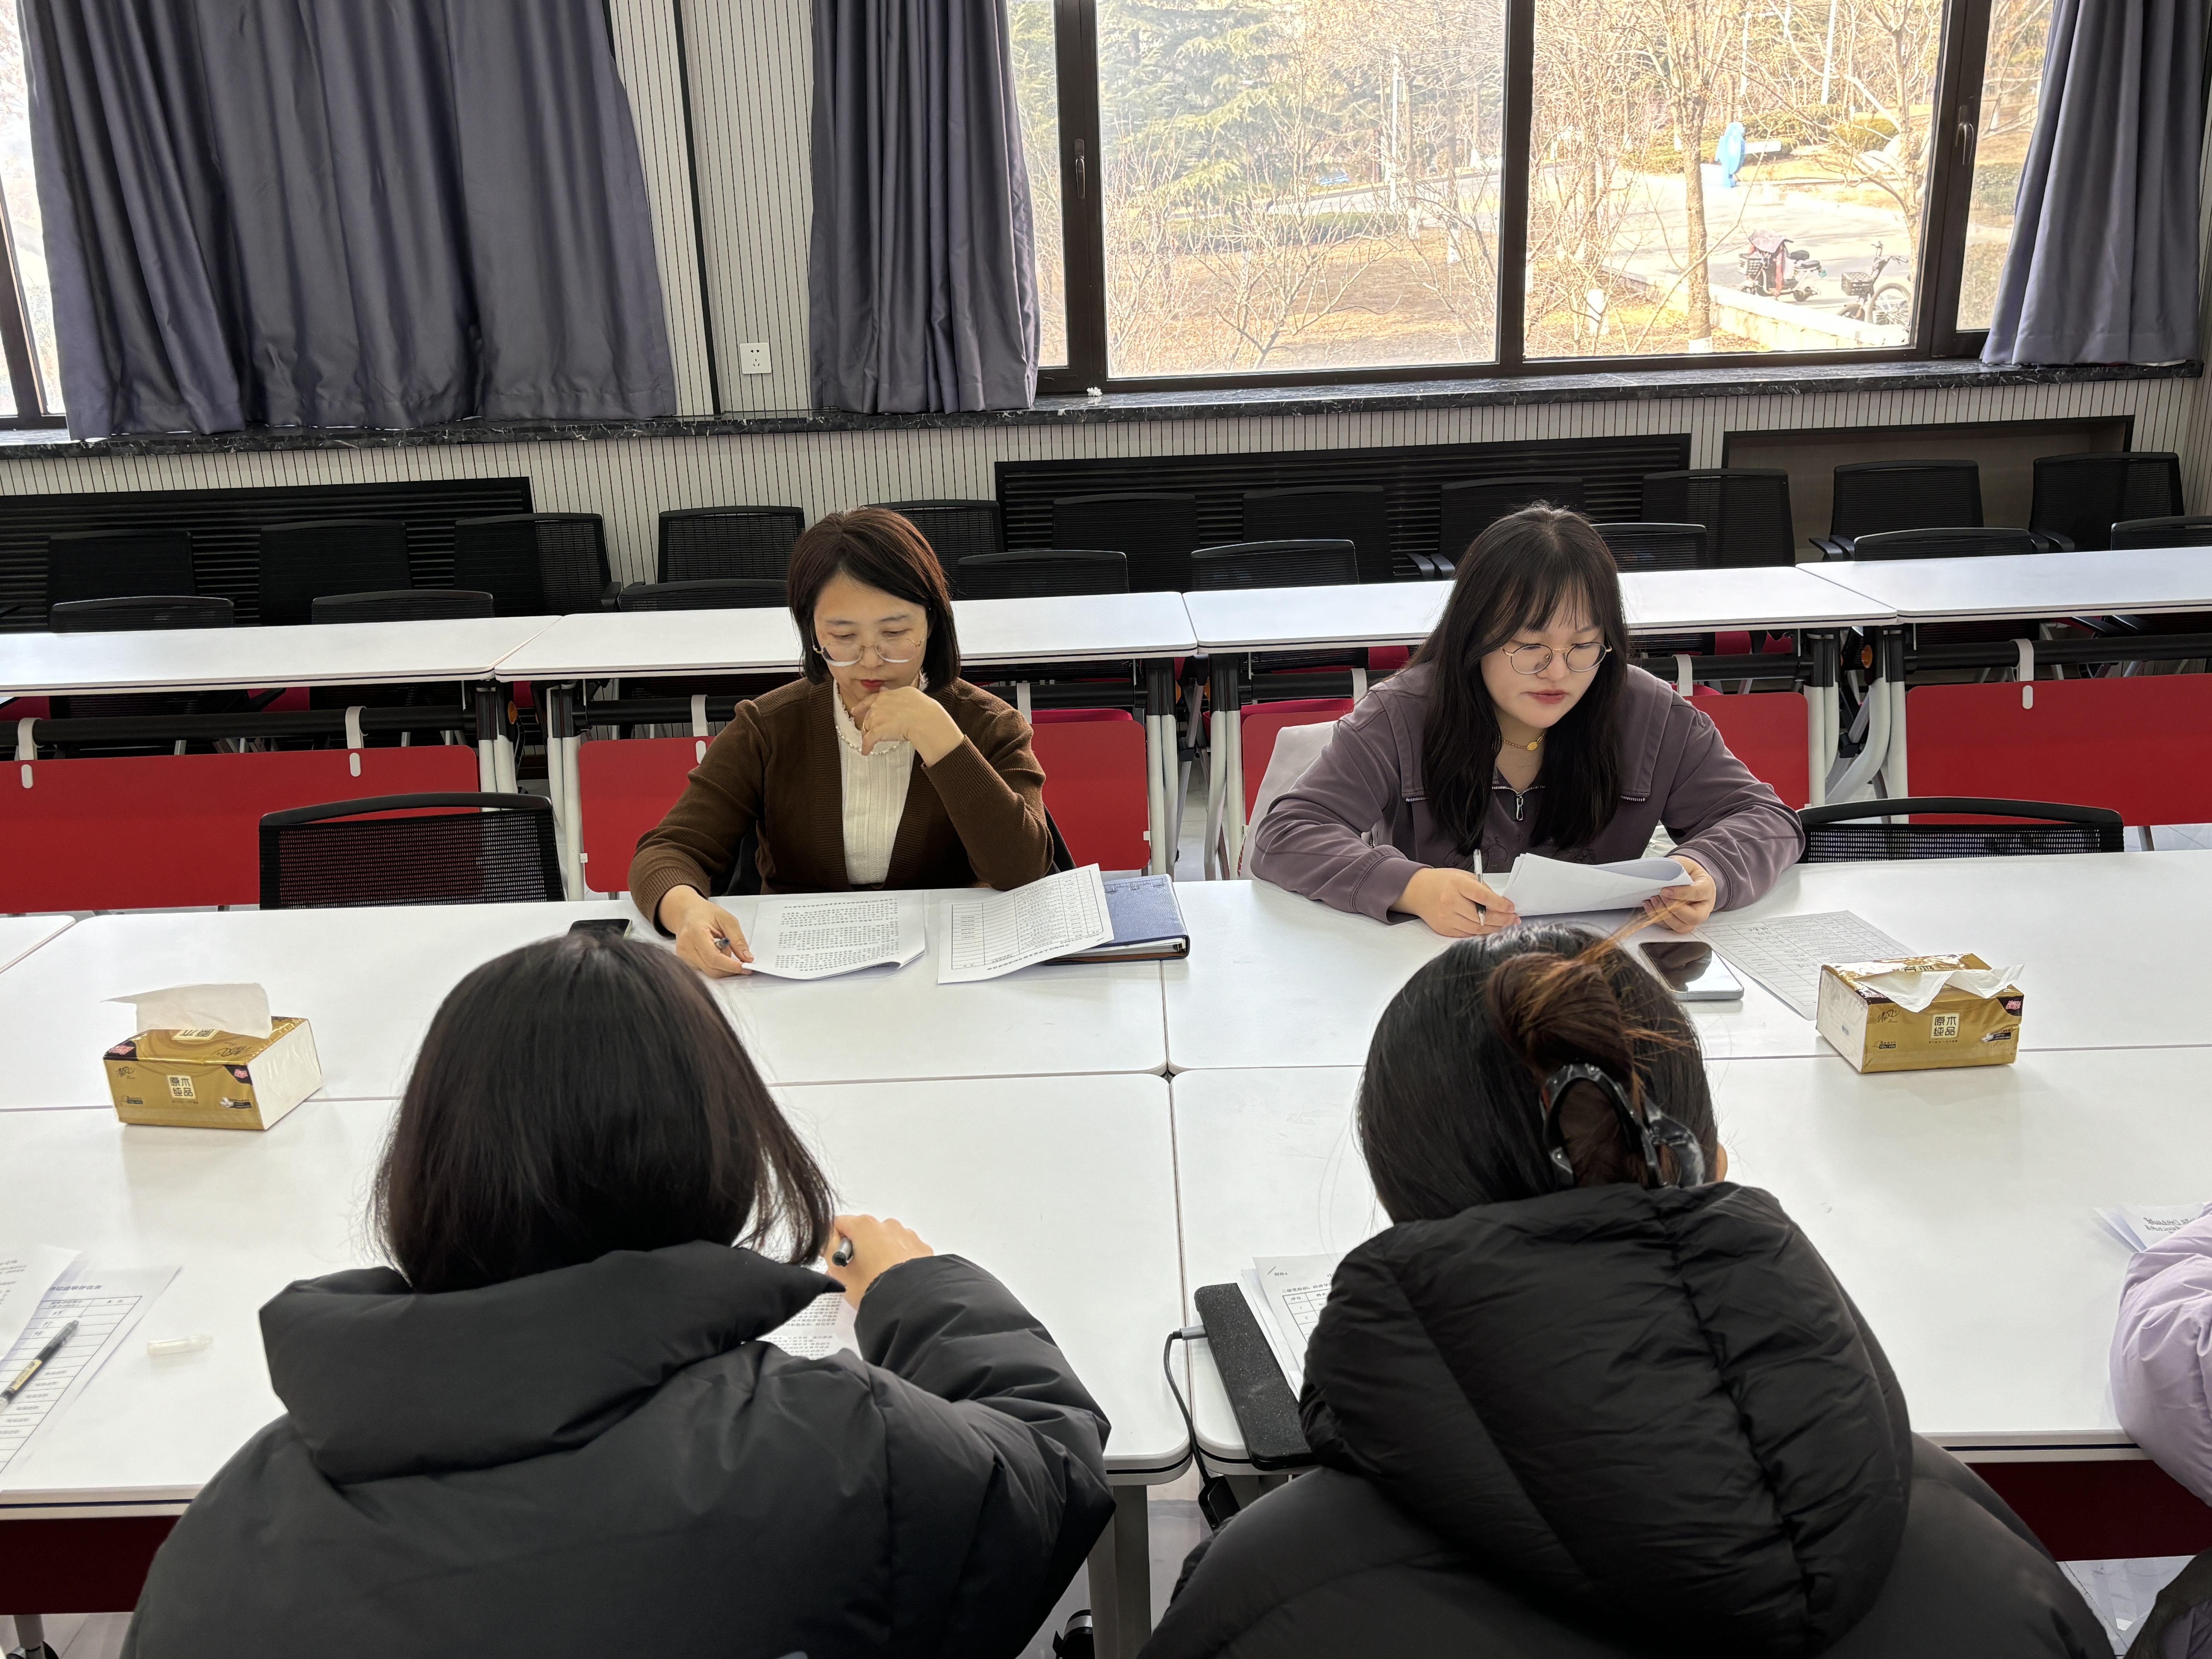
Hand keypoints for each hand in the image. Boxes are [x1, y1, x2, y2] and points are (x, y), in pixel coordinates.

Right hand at [659, 886, 752, 976]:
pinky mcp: (685, 961)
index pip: (714, 958)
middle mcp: (686, 947)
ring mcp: (683, 956)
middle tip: (742, 960)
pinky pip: (704, 969)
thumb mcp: (727, 919)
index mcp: (696, 933)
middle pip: (712, 969)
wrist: (686, 913)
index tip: (746, 967)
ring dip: (723, 965)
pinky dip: (715, 964)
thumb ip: (738, 939)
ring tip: (723, 946)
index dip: (731, 966)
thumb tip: (747, 958)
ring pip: (709, 971)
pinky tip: (715, 950)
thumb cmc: (704, 913)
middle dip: (730, 968)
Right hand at [825, 1213, 933, 1305]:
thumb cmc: (873, 1287)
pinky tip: (895, 1278)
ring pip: (885, 1242)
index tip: (838, 1261)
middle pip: (864, 1233)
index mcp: (865, 1226)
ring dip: (879, 1255)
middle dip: (859, 1251)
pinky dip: (898, 1261)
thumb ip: (829, 1252)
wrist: (910, 1303)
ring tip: (878, 1279)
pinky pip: (904, 1250)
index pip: (840, 1224)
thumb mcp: (840, 1273)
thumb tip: (831, 1242)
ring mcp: (907, 1236)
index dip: (835, 1243)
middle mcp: (888, 1225)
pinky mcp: (922, 1249)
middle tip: (857, 1275)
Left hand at [851, 685, 962, 763]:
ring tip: (869, 743)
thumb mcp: (909, 693)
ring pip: (867, 728)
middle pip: (869, 716)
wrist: (924, 719)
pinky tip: (866, 752)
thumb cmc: (922, 708)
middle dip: (868, 724)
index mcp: (887, 695)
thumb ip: (895, 694)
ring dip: (868, 736)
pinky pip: (868, 741)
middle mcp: (879, 705)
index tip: (855, 710)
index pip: (871, 700)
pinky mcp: (876, 731)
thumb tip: (885, 690)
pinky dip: (866, 747)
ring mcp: (876, 718)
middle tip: (868, 731)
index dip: (862, 706)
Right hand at [1391, 867, 1518, 937]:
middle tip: (1514, 919)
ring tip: (1505, 924)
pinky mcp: (1444, 929)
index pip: (1482, 897)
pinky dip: (1481, 933)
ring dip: (1494, 928)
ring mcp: (1446, 918)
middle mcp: (1449, 902)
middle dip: (1502, 919)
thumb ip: (1482, 888)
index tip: (1512, 908)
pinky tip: (1490, 929)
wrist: (1418, 891)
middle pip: (1482, 917)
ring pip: (1476, 929)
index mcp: (1456, 885)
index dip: (1500, 904)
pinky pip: (1467, 934)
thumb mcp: (1463, 876)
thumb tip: (1501, 904)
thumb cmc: (1443, 882)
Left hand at [1644, 852, 1716, 933]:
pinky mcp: (1681, 923)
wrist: (1690, 880)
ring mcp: (1693, 918)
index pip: (1698, 894)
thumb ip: (1676, 867)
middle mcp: (1704, 908)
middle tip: (1660, 896)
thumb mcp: (1685, 864)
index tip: (1665, 890)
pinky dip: (1657, 918)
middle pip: (1693, 917)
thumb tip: (1661, 872)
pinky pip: (1670, 927)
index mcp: (1707, 889)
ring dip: (1664, 916)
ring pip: (1681, 926)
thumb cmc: (1689, 873)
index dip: (1681, 893)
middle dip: (1673, 909)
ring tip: (1653, 900)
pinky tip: (1649, 905)